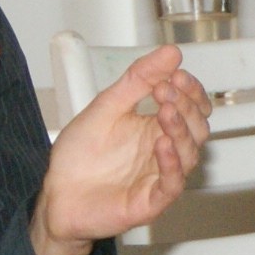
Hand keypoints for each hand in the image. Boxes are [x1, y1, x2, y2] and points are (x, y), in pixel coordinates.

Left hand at [33, 46, 209, 254]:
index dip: (190, 90)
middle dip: (186, 105)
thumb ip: (138, 80)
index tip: (175, 74)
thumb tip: (170, 53)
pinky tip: (162, 143)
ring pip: (189, 153)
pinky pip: (173, 183)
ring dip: (180, 129)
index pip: (192, 106)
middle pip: (197, 127)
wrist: (56, 196)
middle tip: (166, 90)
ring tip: (165, 111)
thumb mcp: (105, 107)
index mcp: (155, 127)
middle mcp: (163, 150)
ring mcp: (160, 175)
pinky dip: (171, 162)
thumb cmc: (80, 158)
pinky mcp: (152, 200)